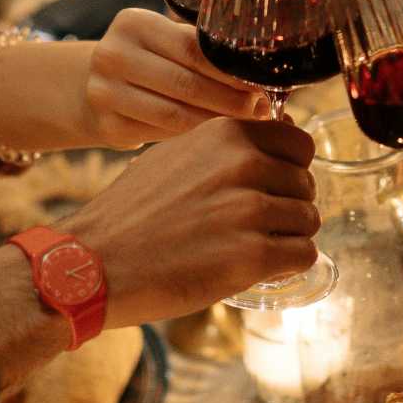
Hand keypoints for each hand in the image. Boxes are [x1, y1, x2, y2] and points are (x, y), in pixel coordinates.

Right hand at [61, 117, 320, 327]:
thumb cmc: (131, 215)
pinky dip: (288, 265)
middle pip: (305, 184)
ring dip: (287, 238)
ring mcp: (250, 210)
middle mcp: (243, 164)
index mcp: (226, 134)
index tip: (272, 189)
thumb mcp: (175, 156)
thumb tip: (269, 149)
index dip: (290, 169)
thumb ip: (222, 150)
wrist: (94, 264)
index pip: (299, 144)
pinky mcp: (252, 256)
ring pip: (308, 220)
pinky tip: (259, 267)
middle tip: (253, 227)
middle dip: (287, 207)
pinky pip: (303, 255)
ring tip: (250, 248)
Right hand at [84, 9, 268, 145]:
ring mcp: (103, 92)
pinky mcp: (106, 126)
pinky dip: (191, 138)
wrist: (95, 86)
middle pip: (185, 82)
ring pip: (174, 114)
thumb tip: (263, 79)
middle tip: (261, 110)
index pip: (193, 48)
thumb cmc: (149, 61)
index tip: (261, 84)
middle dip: (230, 99)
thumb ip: (203, 52)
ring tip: (245, 125)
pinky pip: (160, 135)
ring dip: (215, 122)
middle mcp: (113, 54)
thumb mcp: (165, 42)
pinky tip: (213, 137)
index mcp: (133, 23)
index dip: (230, 69)